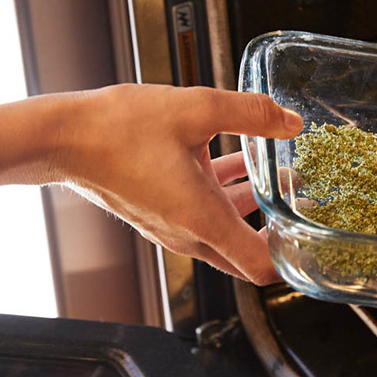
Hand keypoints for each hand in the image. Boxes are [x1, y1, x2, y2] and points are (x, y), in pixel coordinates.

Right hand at [0, 84, 303, 284]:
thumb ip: (250, 113)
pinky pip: (200, 213)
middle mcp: (187, 235)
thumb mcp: (195, 108)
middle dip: (278, 229)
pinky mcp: (156, 213)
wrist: (63, 138)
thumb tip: (289, 121)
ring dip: (250, 207)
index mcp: (202, 221)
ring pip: (224, 229)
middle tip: (302, 202)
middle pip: (246, 252)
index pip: (261, 268)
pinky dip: (222, 195)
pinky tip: (232, 159)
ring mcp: (169, 227)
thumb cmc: (117, 129)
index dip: (293, 260)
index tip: (313, 239)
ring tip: (277, 173)